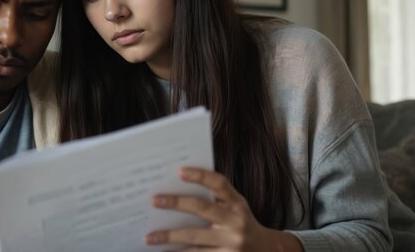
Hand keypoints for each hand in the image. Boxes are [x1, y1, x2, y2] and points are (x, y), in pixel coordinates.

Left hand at [145, 167, 301, 251]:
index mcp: (237, 203)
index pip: (220, 184)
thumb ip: (215, 197)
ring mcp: (232, 243)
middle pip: (202, 208)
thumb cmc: (241, 222)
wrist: (266, 250)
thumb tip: (178, 186)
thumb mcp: (235, 207)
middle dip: (176, 203)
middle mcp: (236, 222)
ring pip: (195, 238)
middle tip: (154, 200)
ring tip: (149, 238)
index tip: (180, 171)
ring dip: (169, 237)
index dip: (201, 176)